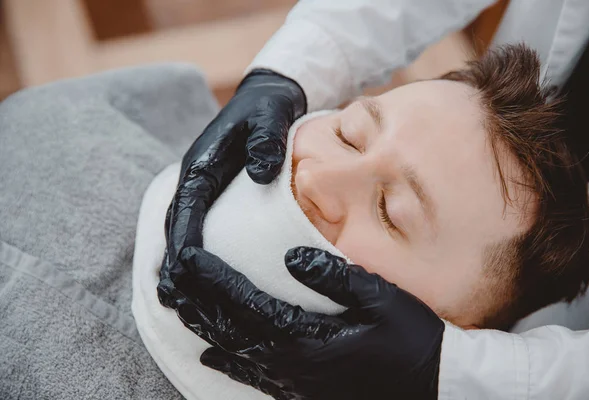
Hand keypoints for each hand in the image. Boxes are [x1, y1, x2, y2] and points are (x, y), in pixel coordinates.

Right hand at [157, 69, 305, 305]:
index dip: (185, 245)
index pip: (186, 212)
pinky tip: (205, 289)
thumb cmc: (268, 108)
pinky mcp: (213, 200)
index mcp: (202, 167)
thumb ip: (265, 140)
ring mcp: (201, 193)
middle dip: (179, 270)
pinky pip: (195, 234)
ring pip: (181, 238)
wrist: (266, 97)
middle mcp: (195, 183)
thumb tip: (259, 173)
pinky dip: (194, 262)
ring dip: (182, 272)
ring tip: (189, 310)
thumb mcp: (271, 116)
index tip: (188, 276)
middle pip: (177, 233)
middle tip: (185, 307)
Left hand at [170, 246, 444, 399]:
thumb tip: (289, 258)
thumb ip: (333, 277)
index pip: (247, 305)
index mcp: (309, 339)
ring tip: (178, 309)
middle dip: (197, 303)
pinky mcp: (305, 394)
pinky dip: (229, 363)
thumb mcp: (381, 301)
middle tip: (169, 280)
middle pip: (231, 331)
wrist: (434, 391)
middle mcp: (293, 366)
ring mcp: (297, 384)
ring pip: (236, 355)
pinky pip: (255, 378)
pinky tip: (211, 358)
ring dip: (205, 329)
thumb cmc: (412, 341)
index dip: (215, 281)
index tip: (188, 258)